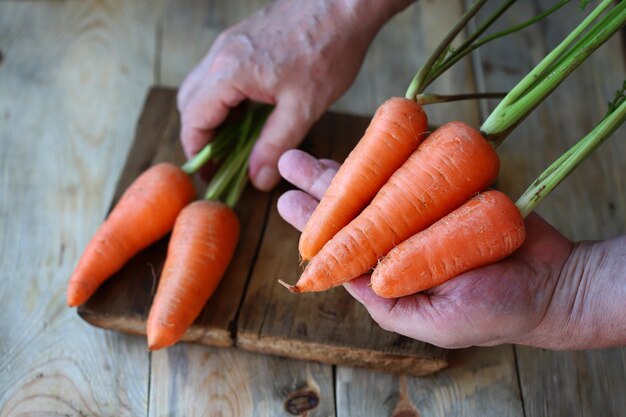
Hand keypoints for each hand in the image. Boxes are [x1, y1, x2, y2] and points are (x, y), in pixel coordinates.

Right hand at [178, 0, 411, 189]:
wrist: (344, 3)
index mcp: (228, 72)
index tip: (212, 175)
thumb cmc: (328, 49)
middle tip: (222, 163)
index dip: (198, 153)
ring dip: (213, 117)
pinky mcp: (242, 40)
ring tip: (236, 143)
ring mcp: (229, 44)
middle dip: (201, 136)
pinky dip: (225, 99)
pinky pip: (219, 75)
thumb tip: (257, 179)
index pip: (193, 121)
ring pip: (202, 88)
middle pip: (189, 104)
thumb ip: (275, 145)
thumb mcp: (303, 107)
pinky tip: (250, 114)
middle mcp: (220, 55)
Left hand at [278, 149, 625, 349]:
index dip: (314, 221)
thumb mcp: (428, 320)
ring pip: (381, 178)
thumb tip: (334, 271)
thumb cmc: (491, 312)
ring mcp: (430, 203)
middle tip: (286, 165)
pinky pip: (421, 160)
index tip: (284, 202)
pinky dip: (395, 148)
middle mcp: (404, 231)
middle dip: (318, 185)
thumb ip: (381, 299)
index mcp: (390, 266)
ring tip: (304, 155)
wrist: (554, 285)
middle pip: (356, 202)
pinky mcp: (456, 179)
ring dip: (345, 164)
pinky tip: (368, 138)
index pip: (345, 240)